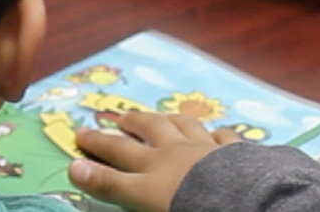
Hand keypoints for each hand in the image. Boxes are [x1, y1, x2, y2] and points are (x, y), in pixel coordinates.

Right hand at [71, 112, 243, 211]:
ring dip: (159, 120)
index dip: (91, 171)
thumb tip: (84, 175)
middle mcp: (170, 159)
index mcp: (151, 184)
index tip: (74, 162)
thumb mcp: (151, 208)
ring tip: (151, 117)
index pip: (113, 178)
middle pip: (135, 144)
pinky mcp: (231, 150)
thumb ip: (119, 190)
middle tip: (97, 126)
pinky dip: (213, 135)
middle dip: (111, 137)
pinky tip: (214, 134)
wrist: (245, 204)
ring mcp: (201, 149)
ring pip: (176, 127)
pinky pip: (219, 137)